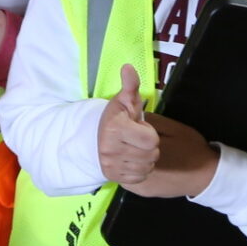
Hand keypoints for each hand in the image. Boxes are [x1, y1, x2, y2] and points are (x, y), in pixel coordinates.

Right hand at [96, 64, 157, 186]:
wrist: (95, 139)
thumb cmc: (115, 118)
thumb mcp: (124, 100)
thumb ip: (130, 85)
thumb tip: (128, 67)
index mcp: (115, 129)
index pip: (151, 140)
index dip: (148, 132)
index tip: (137, 127)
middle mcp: (110, 149)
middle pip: (152, 154)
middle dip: (148, 145)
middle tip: (136, 138)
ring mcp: (112, 166)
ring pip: (148, 166)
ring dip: (146, 158)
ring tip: (134, 148)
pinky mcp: (114, 178)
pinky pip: (141, 177)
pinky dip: (140, 170)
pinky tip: (132, 159)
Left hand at [122, 111, 218, 197]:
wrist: (207, 175)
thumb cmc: (191, 148)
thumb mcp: (173, 127)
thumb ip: (152, 122)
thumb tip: (134, 115)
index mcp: (145, 150)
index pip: (124, 137)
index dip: (126, 131)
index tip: (132, 128)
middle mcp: (139, 169)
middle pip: (120, 154)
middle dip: (125, 146)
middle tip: (135, 141)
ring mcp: (140, 183)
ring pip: (123, 167)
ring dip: (127, 159)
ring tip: (139, 153)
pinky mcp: (143, 192)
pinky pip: (129, 179)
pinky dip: (132, 171)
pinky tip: (144, 165)